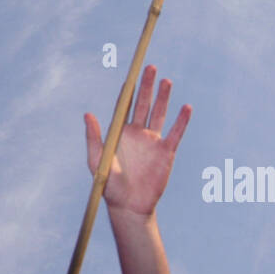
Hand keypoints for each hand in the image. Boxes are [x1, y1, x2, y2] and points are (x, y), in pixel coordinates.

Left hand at [85, 64, 190, 216]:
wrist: (129, 206)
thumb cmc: (109, 185)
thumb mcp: (97, 160)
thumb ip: (94, 137)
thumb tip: (87, 114)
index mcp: (120, 132)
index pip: (125, 105)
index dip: (128, 89)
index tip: (131, 73)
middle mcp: (137, 133)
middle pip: (143, 103)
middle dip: (146, 86)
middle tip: (150, 67)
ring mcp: (152, 141)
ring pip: (159, 113)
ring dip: (163, 98)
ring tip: (166, 81)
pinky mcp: (166, 152)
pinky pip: (175, 133)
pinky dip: (181, 121)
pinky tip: (186, 108)